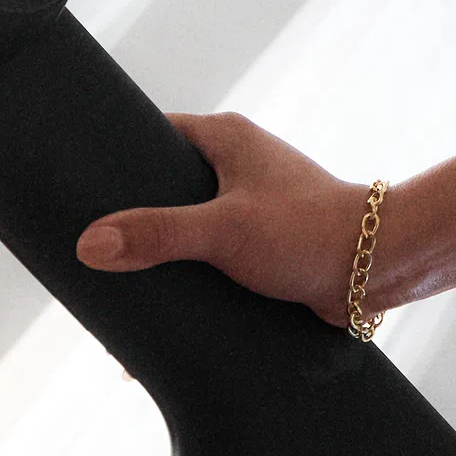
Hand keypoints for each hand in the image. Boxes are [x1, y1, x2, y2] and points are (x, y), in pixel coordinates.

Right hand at [76, 112, 375, 322]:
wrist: (379, 267)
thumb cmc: (309, 230)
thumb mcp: (223, 230)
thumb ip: (158, 235)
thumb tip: (89, 245)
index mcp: (225, 139)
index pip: (153, 136)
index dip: (114, 162)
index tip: (77, 191)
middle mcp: (237, 166)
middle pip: (164, 191)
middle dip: (133, 225)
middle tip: (91, 257)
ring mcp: (251, 208)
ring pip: (188, 231)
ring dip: (161, 262)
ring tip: (118, 297)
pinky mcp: (263, 247)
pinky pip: (212, 261)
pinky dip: (190, 284)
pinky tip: (164, 319)